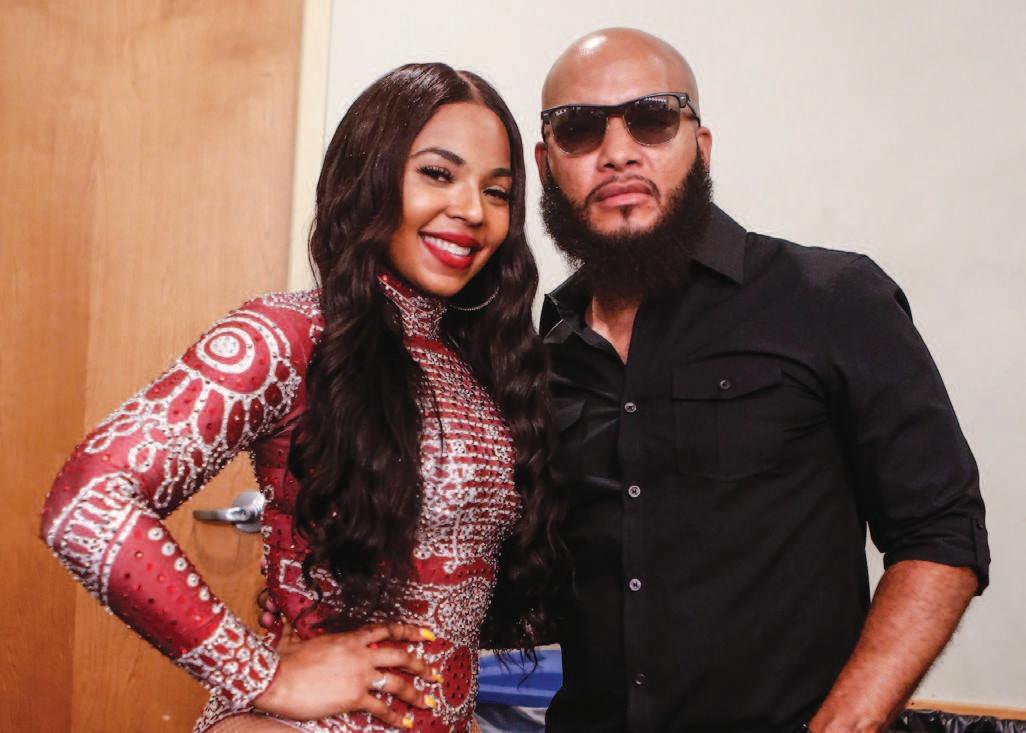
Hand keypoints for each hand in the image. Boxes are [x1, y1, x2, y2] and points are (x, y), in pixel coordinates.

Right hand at [252, 620, 441, 726]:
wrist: (276, 678)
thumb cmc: (283, 659)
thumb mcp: (297, 639)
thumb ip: (301, 633)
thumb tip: (287, 625)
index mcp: (350, 638)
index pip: (387, 630)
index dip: (410, 631)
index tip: (427, 635)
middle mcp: (361, 654)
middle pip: (401, 656)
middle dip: (422, 665)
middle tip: (436, 672)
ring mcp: (359, 675)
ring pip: (398, 682)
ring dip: (416, 693)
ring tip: (429, 702)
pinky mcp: (354, 697)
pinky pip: (381, 707)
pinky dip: (396, 716)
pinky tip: (406, 723)